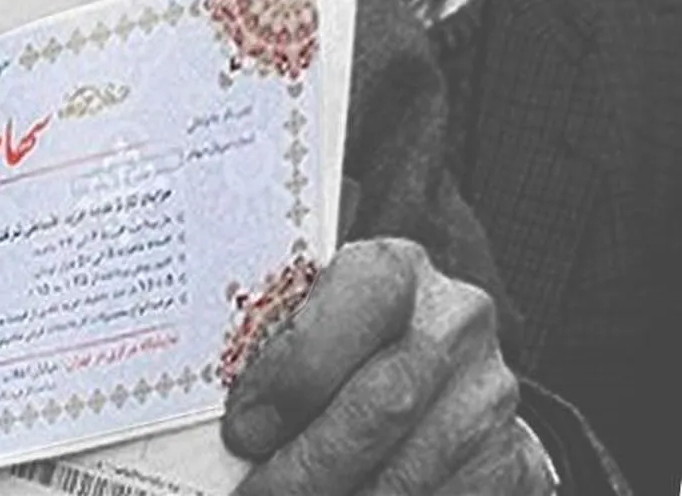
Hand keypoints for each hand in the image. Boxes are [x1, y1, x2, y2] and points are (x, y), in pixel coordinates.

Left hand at [221, 239, 554, 494]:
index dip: (296, 374)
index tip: (242, 431)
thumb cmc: (337, 341)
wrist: (431, 359)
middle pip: (383, 403)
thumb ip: (272, 349)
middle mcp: (453, 321)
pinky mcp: (514, 457)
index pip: (356, 304)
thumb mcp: (305, 320)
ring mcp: (490, 392)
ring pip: (411, 471)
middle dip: (306, 468)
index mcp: (393, 269)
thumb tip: (225, 419)